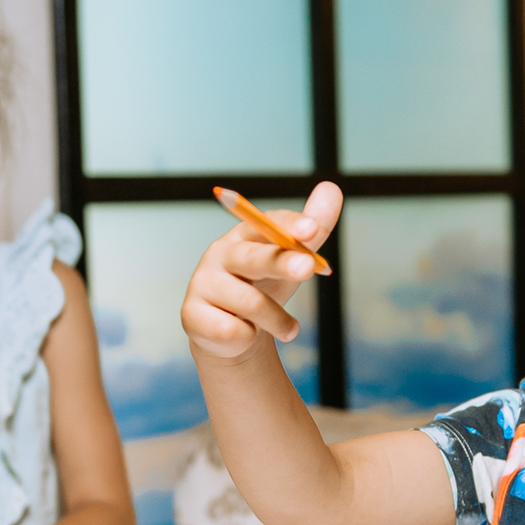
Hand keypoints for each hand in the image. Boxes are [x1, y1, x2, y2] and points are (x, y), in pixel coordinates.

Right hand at [182, 182, 341, 360]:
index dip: (289, 226)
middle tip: (306, 268)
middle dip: (281, 262)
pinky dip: (247, 337)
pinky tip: (245, 335)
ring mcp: (202, 283)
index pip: (267, 224)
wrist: (230, 333)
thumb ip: (313, 227)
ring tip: (290, 330)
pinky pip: (231, 330)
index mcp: (245, 235)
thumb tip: (332, 187)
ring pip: (250, 303)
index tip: (312, 230)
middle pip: (253, 257)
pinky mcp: (191, 314)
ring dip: (278, 320)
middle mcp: (219, 253)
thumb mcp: (291, 258)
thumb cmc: (262, 287)